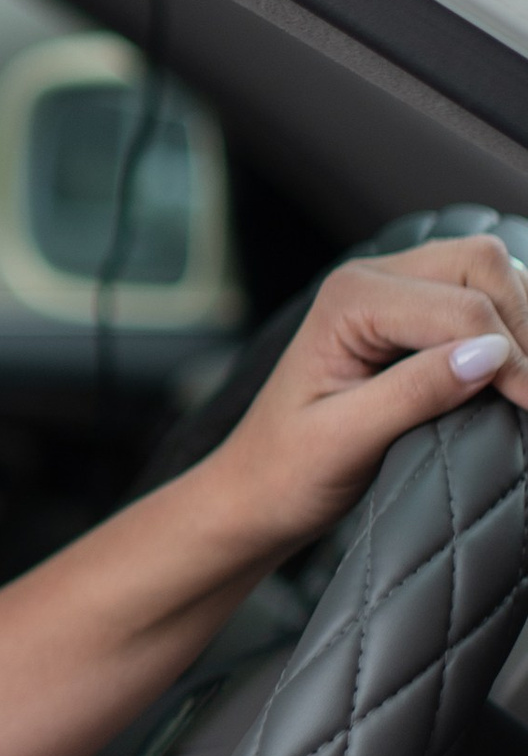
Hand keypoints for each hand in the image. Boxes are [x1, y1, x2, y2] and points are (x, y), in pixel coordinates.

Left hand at [206, 234, 527, 565]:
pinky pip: (481, 294)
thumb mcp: (345, 441)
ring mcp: (394, 288)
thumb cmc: (287, 471)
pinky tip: (518, 372)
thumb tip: (492, 354)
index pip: (462, 308)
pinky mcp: (413, 311)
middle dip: (525, 325)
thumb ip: (415, 393)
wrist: (255, 491)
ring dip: (523, 321)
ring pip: (490, 271)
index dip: (515, 358)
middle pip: (483, 265)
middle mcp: (371, 278)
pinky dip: (512, 324)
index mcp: (348, 299)